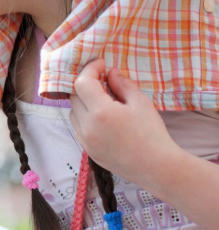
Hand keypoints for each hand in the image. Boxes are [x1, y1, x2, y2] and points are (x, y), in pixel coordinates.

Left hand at [69, 59, 178, 184]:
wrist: (158, 169)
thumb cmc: (153, 134)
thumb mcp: (141, 103)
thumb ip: (122, 84)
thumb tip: (110, 73)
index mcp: (101, 112)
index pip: (82, 82)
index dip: (90, 69)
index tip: (101, 64)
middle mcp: (88, 127)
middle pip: (75, 96)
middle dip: (86, 85)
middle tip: (103, 81)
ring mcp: (85, 141)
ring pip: (74, 112)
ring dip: (83, 102)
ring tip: (104, 101)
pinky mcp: (88, 151)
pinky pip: (78, 128)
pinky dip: (84, 118)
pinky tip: (102, 118)